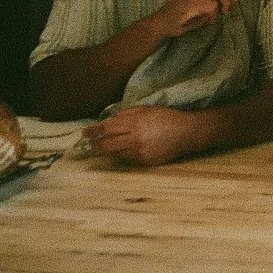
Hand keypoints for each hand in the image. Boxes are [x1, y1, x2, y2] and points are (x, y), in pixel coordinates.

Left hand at [82, 105, 196, 165]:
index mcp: (136, 123)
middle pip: (107, 144)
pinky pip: (128, 158)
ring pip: (115, 153)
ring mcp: (140, 152)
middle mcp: (136, 139)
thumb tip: (109, 120)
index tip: (85, 132)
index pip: (107, 128)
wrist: (187, 133)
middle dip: (96, 143)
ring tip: (103, 145)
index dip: (94, 131)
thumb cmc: (168, 118)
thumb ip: (127, 114)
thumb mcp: (147, 109)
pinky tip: (124, 148)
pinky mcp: (145, 162)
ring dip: (108, 149)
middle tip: (90, 141)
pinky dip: (123, 153)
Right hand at [149, 0, 248, 39]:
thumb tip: (233, 3)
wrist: (163, 23)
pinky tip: (203, 19)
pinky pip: (212, 8)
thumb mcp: (204, 9)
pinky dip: (212, 17)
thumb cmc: (185, 15)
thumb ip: (219, 4)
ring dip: (224, 5)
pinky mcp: (193, 3)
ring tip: (218, 15)